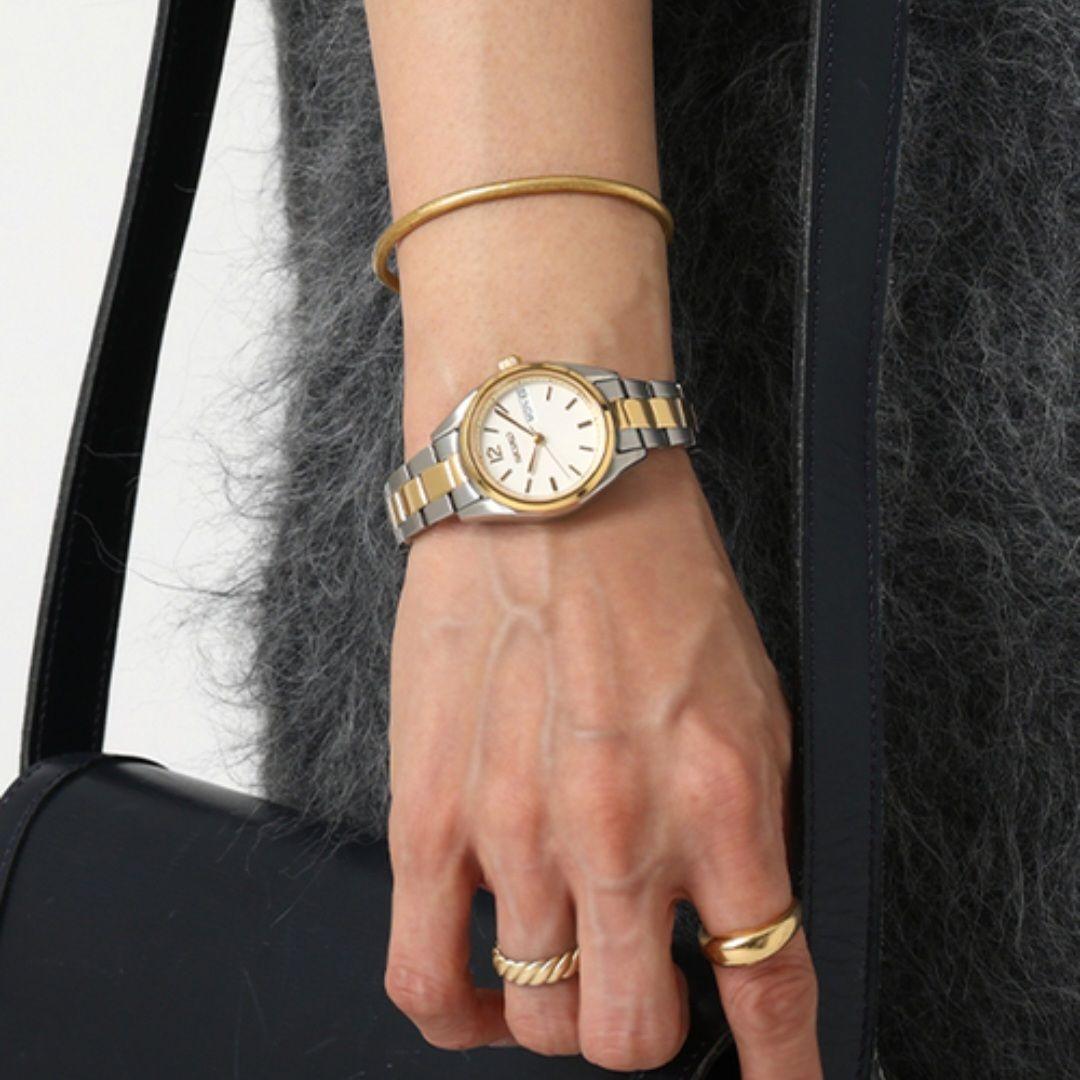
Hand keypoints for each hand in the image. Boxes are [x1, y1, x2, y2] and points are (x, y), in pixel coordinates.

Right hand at [384, 448, 821, 1075]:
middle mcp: (619, 834)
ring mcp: (514, 833)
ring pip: (535, 1020)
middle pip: (629, 1035)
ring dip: (558, 1008)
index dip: (782, 1067)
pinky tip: (477, 993)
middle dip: (648, 1030)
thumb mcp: (752, 699)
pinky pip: (424, 978)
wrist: (551, 495)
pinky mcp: (428, 814)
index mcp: (721, 799)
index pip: (768, 988)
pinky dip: (457, 1017)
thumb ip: (746, 823)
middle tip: (644, 983)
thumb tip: (735, 914)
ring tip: (560, 957)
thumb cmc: (653, 579)